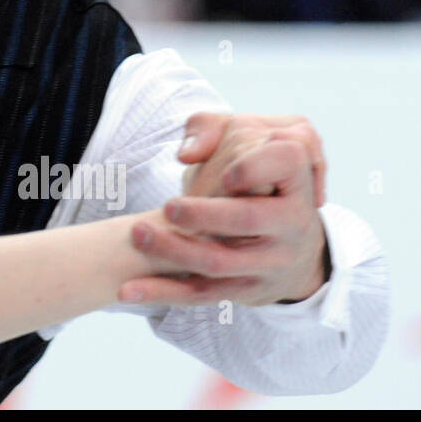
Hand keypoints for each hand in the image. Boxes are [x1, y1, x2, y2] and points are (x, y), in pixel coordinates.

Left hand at [120, 113, 329, 306]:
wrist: (293, 237)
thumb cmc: (253, 172)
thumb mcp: (240, 137)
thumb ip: (208, 128)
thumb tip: (186, 153)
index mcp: (293, 176)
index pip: (284, 163)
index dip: (254, 169)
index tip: (227, 175)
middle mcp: (291, 222)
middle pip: (247, 221)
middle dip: (205, 216)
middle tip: (168, 207)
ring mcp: (270, 262)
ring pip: (219, 263)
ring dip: (174, 251)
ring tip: (137, 234)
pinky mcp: (246, 290)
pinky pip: (201, 293)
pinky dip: (162, 292)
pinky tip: (127, 289)